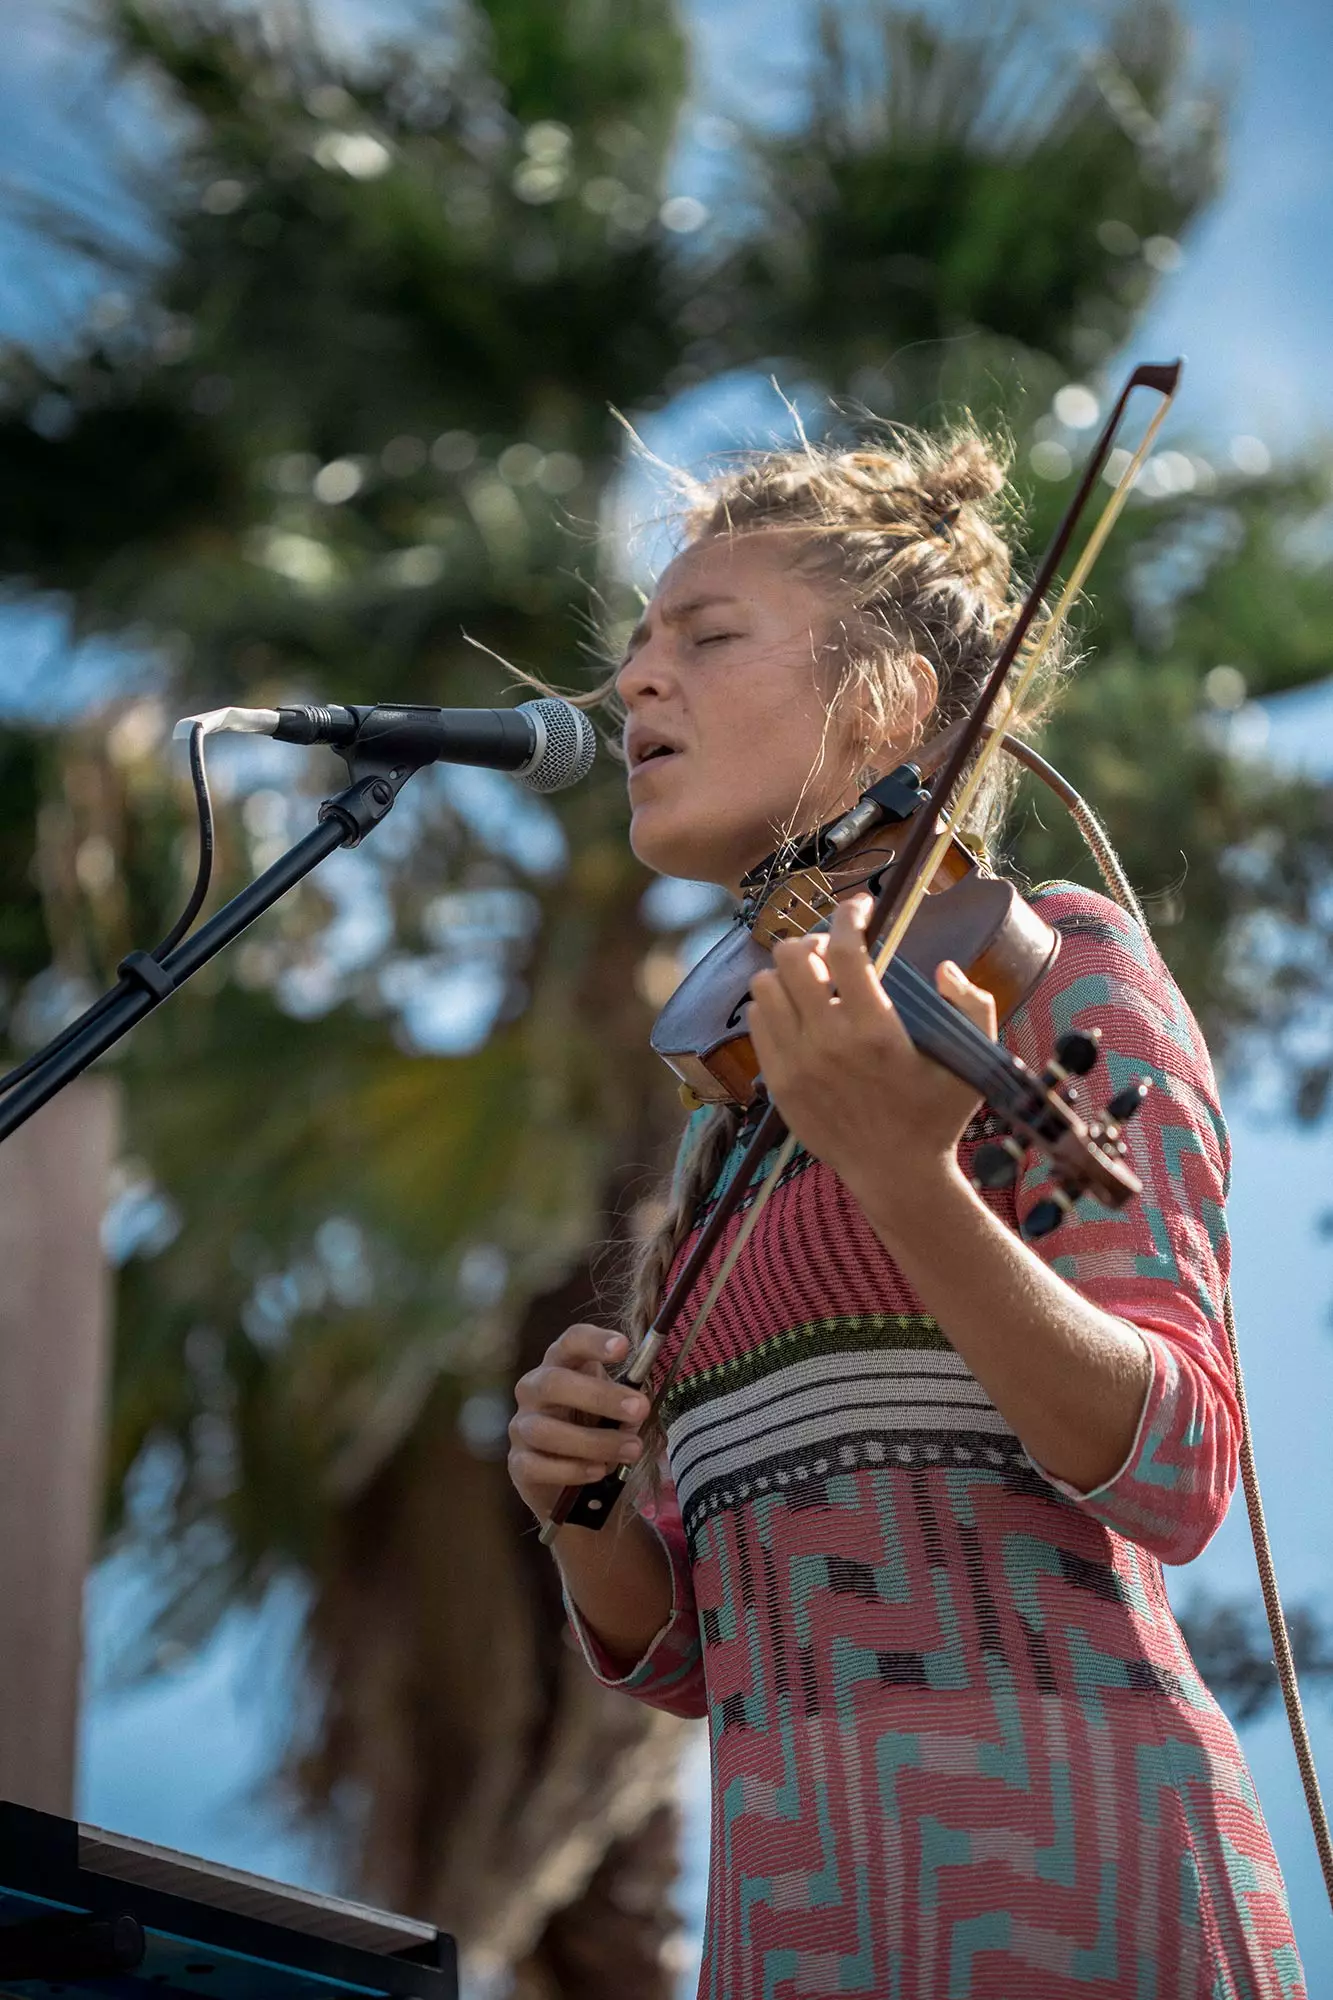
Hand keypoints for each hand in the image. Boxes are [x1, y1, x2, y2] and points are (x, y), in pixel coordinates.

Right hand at [508, 1324, 649, 1522]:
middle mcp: (534, 1390)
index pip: (570, 1342)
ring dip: (595, 1442)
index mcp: (560, 1365)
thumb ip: (626, 1404)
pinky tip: (598, 1471)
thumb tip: (639, 1407)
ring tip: (631, 1450)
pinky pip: (537, 1466)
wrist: (567, 1478)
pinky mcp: (518, 1463)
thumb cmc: (594, 1429)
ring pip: (546, 1430)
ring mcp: (521, 1426)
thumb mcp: (613, 1409)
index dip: (594, 1341)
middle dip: (599, 1396)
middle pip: (554, 1382)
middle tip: (639, 1409)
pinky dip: (572, 1469)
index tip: (624, 1348)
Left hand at [746, 893, 996, 1216]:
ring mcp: (796, 1064)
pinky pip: (756, 1022)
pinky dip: (772, 1007)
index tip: (862, 909)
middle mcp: (828, 1043)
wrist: (896, 1174)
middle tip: (834, 953)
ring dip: (788, 974)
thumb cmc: (938, 1115)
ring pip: (765, 985)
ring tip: (814, 984)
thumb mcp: (972, 1061)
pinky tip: (798, 1015)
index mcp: (876, 1030)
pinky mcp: (777, 1083)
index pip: (846, 949)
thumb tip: (942, 968)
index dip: (850, 915)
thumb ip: (972, 1005)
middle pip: (791, 957)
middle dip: (813, 942)